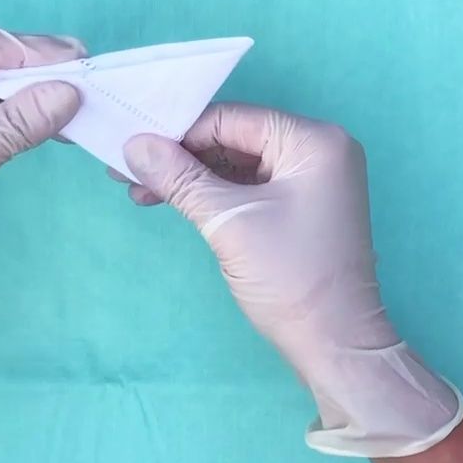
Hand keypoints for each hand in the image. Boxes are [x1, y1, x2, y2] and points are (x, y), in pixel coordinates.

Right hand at [122, 104, 462, 456]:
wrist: (334, 344)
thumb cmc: (289, 277)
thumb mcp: (228, 222)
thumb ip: (180, 178)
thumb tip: (134, 145)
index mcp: (314, 141)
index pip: (233, 119)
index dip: (179, 131)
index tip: (131, 145)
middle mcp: (319, 149)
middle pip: (235, 137)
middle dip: (181, 155)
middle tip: (127, 170)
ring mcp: (313, 179)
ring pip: (238, 163)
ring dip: (191, 176)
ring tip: (140, 190)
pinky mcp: (301, 206)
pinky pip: (250, 186)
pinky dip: (213, 193)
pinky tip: (172, 201)